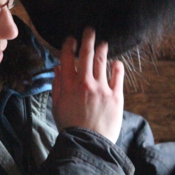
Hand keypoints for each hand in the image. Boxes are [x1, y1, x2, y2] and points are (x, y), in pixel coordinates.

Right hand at [52, 28, 123, 142]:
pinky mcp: (116, 97)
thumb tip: (58, 69)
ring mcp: (102, 89)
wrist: (88, 144)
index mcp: (69, 85)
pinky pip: (118, 76)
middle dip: (87, 39)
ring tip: (103, 43)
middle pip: (86, 55)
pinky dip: (117, 67)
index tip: (71, 39)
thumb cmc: (70, 127)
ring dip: (102, 49)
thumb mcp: (57, 106)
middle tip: (90, 30)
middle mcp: (85, 83)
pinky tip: (116, 62)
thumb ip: (57, 86)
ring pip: (102, 62)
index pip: (67, 58)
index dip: (69, 45)